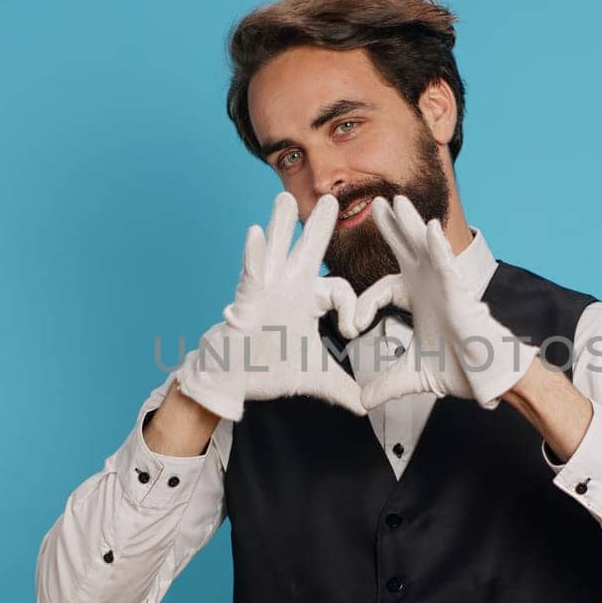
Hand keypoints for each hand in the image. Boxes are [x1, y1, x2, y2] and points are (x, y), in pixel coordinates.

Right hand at [174, 192, 365, 419]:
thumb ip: (343, 387)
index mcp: (309, 301)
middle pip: (309, 251)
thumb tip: (366, 405)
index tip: (352, 330)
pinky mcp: (247, 298)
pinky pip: (251, 272)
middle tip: (330, 199)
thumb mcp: (316, 378)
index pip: (340, 290)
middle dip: (319, 226)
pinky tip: (254, 234)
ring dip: (280, 224)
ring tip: (283, 197)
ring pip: (276, 250)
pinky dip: (253, 255)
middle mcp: (289, 288)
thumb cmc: (269, 368)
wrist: (236, 378)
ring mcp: (266, 289)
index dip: (351, 307)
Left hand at [353, 196, 538, 408]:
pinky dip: (438, 246)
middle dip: (390, 227)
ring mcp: (444, 285)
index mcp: (417, 299)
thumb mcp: (410, 377)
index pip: (381, 289)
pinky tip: (428, 228)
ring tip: (395, 201)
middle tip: (375, 203)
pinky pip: (447, 263)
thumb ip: (385, 385)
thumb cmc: (459, 368)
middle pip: (405, 249)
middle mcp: (429, 286)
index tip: (351, 328)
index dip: (362, 305)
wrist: (485, 377)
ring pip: (424, 247)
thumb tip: (361, 402)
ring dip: (409, 223)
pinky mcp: (459, 291)